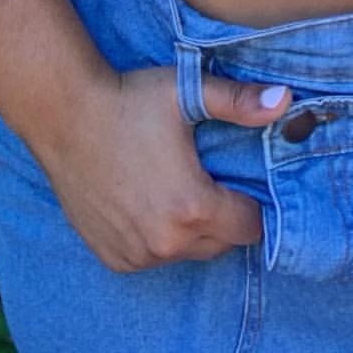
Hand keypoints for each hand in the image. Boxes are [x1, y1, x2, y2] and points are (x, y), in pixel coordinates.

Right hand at [30, 65, 291, 273]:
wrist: (65, 115)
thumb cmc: (131, 100)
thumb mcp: (188, 92)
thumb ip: (240, 101)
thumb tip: (286, 100)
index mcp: (193, 208)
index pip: (249, 227)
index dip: (249, 202)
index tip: (234, 178)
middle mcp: (166, 243)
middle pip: (221, 243)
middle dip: (223, 217)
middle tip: (206, 178)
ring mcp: (136, 256)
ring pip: (187, 253)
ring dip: (190, 230)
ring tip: (174, 186)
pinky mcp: (113, 259)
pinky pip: (153, 257)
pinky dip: (158, 238)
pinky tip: (147, 201)